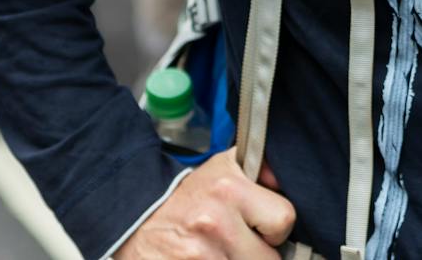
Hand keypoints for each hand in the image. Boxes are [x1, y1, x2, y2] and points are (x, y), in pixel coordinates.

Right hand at [113, 149, 294, 258]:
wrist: (134, 219)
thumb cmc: (184, 199)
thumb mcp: (220, 169)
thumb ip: (259, 173)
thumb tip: (288, 182)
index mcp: (228, 186)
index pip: (284, 218)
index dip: (274, 227)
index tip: (260, 227)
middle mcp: (215, 219)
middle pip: (270, 258)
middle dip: (258, 255)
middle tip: (238, 245)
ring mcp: (202, 253)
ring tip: (220, 253)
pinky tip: (210, 258)